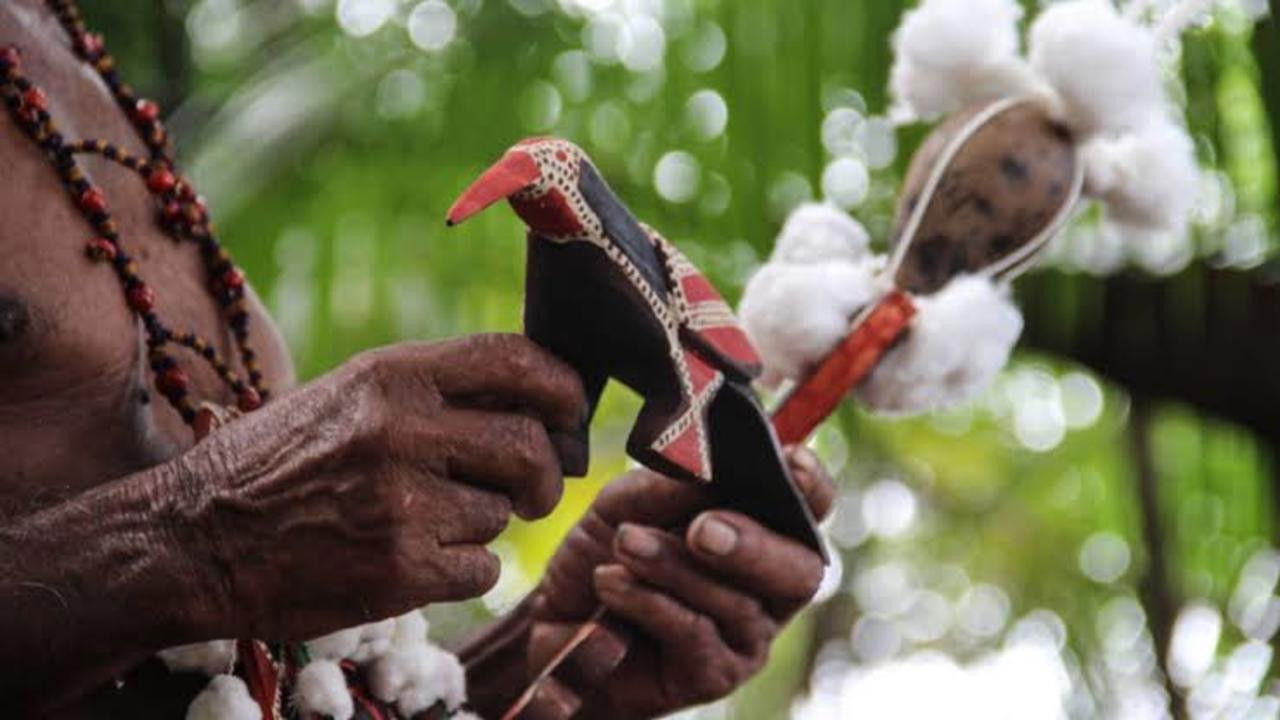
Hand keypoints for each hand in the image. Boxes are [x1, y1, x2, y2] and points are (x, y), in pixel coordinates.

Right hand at [172, 334, 585, 642]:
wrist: (193, 539)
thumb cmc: (280, 463)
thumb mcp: (350, 396)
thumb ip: (437, 391)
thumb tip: (539, 406)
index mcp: (392, 373)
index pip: (517, 359)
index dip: (563, 389)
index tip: (571, 415)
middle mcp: (401, 428)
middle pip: (532, 447)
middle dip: (546, 476)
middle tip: (532, 492)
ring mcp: (401, 501)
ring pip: (503, 515)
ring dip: (484, 525)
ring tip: (426, 522)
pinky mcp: (399, 569)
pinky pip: (483, 569)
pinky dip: (465, 571)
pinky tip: (418, 561)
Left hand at [522, 446, 834, 718]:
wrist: (553, 627)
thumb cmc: (606, 556)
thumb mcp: (625, 506)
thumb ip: (665, 486)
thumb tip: (705, 467)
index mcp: (761, 531)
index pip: (810, 510)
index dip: (810, 487)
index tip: (788, 460)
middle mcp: (768, 588)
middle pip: (800, 570)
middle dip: (753, 544)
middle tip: (700, 529)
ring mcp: (746, 636)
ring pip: (736, 601)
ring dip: (674, 567)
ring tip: (624, 542)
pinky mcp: (714, 675)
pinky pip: (695, 634)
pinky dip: (649, 601)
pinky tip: (610, 581)